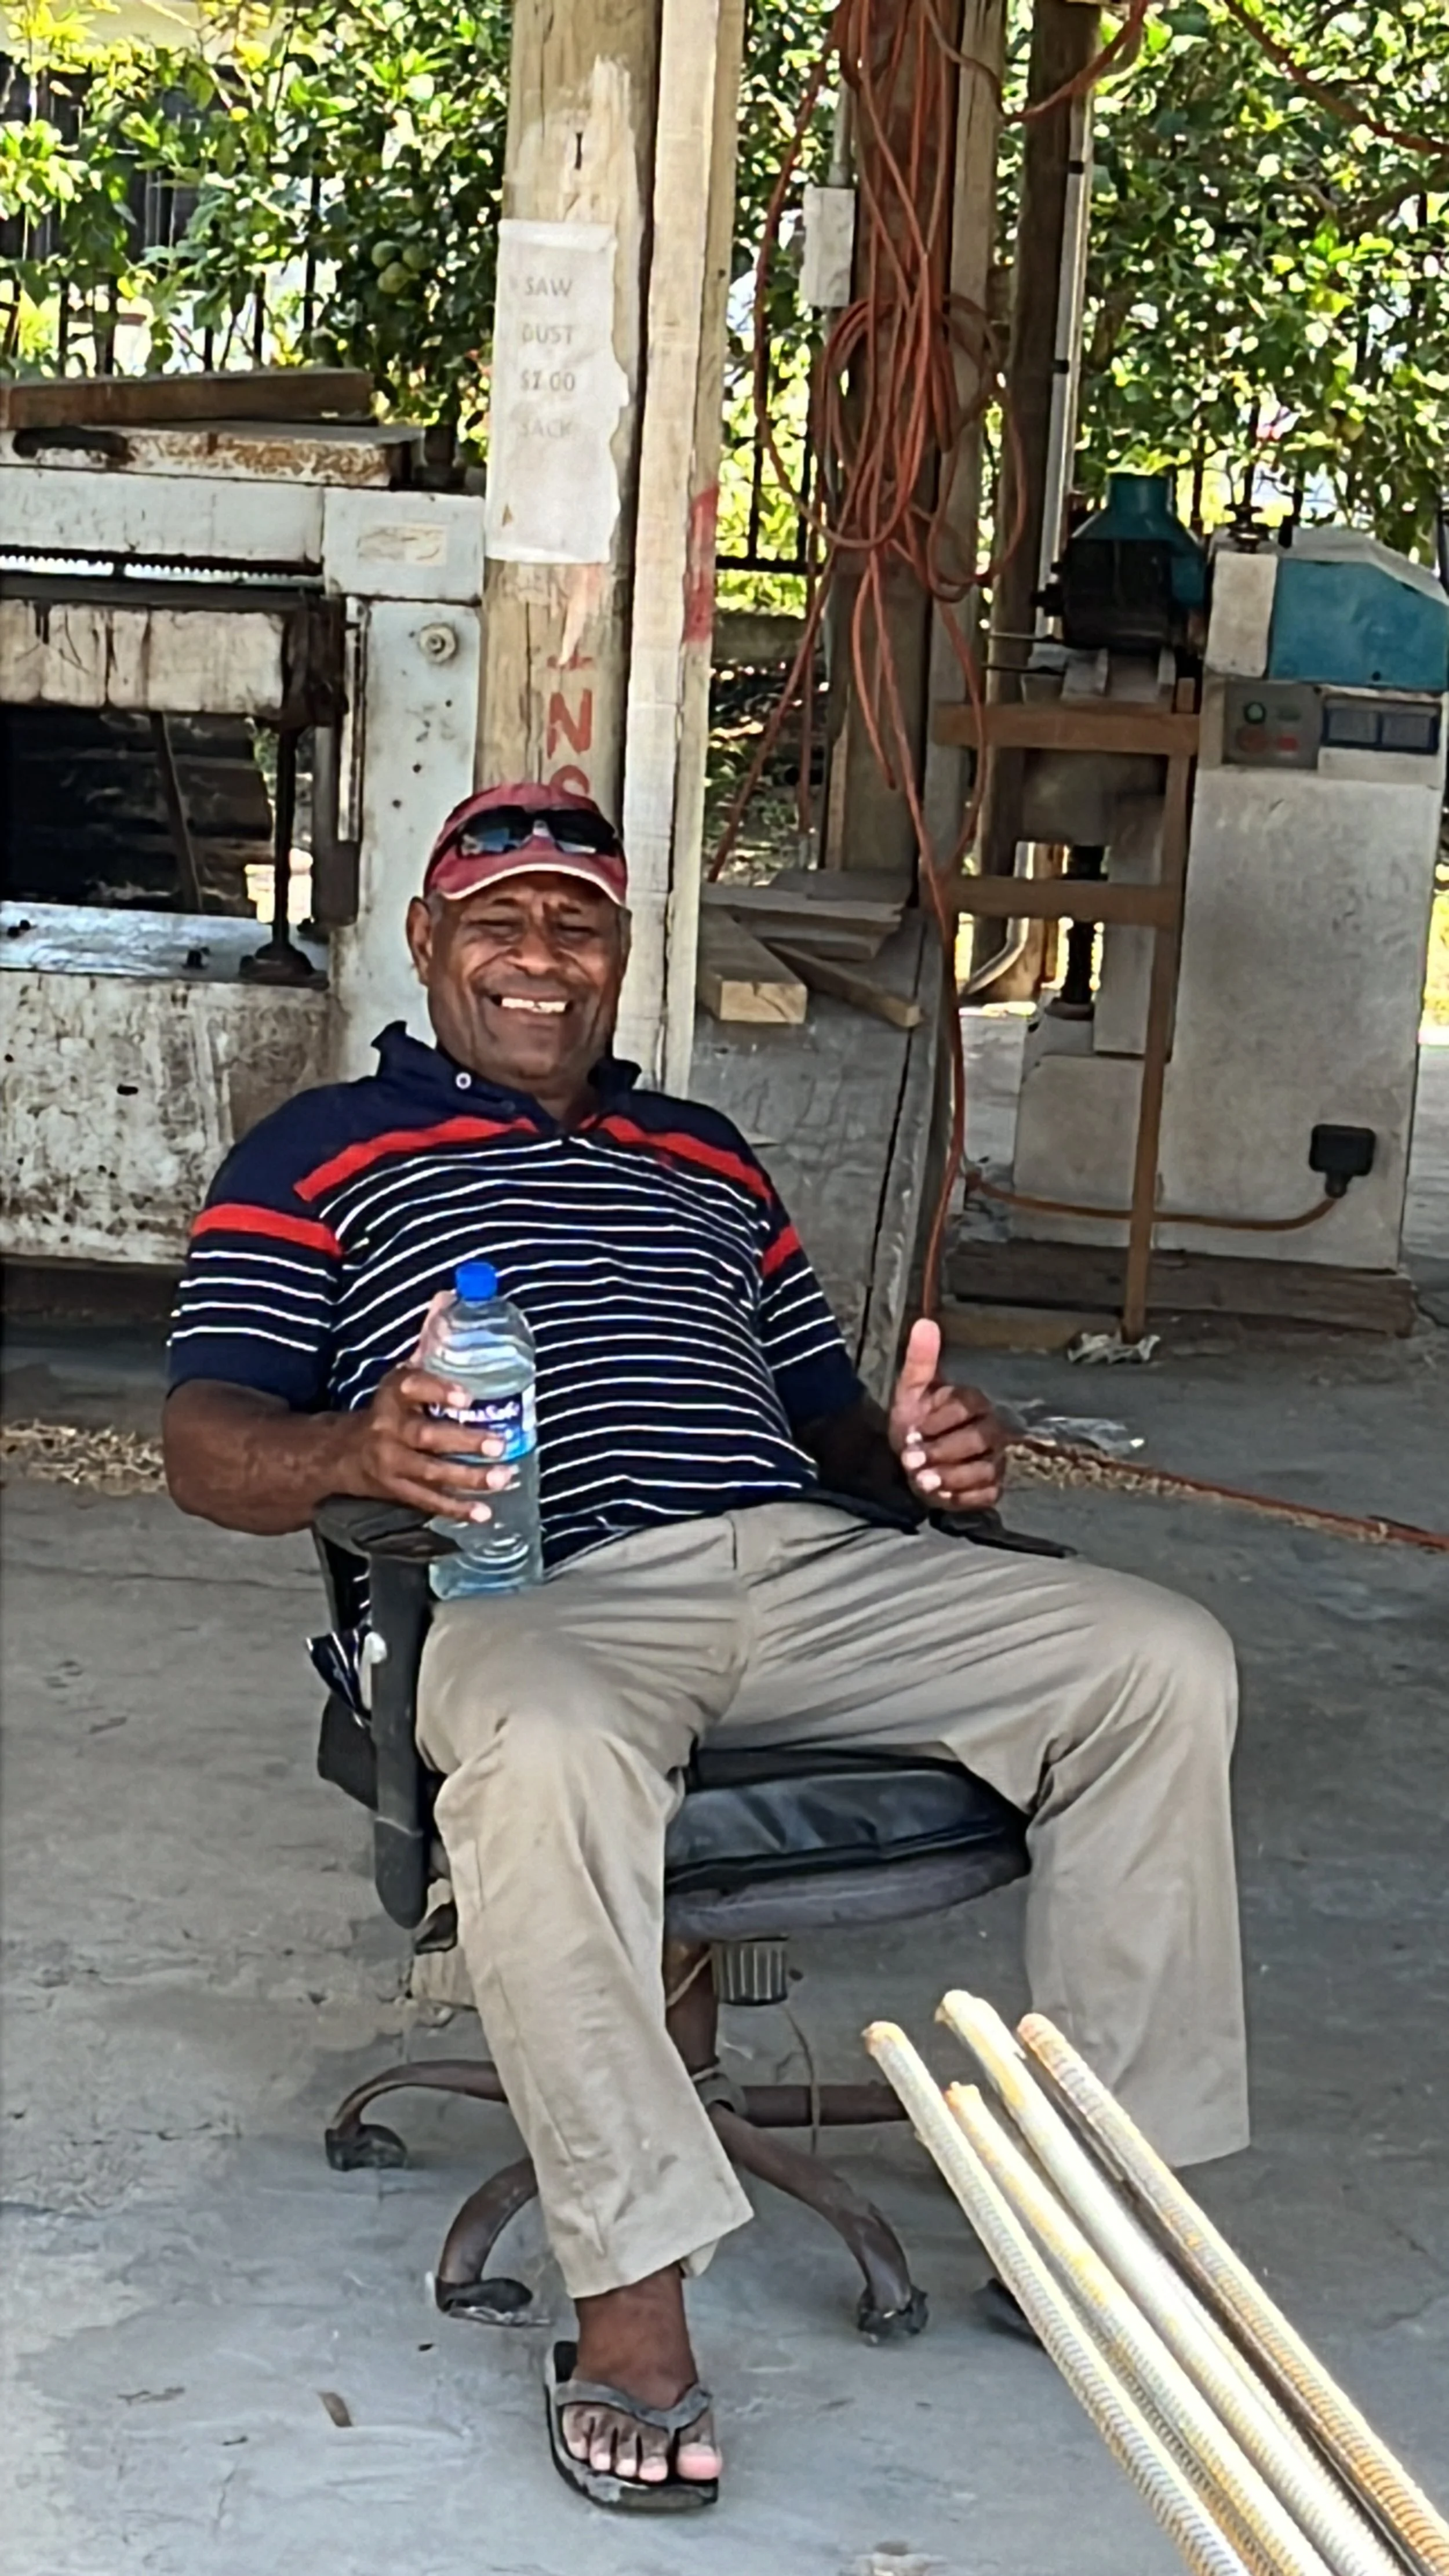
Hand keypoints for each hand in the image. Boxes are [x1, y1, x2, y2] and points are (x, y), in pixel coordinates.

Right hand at [339, 1362, 515, 1521]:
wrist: (341, 1452)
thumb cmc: (384, 1413)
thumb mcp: (396, 1384)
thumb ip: (426, 1367)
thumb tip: (451, 1319)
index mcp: (390, 1396)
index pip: (410, 1386)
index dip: (437, 1390)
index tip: (467, 1397)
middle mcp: (387, 1428)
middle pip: (426, 1435)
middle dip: (464, 1441)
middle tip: (499, 1444)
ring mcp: (391, 1462)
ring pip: (430, 1472)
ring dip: (468, 1476)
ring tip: (501, 1477)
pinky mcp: (395, 1489)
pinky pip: (428, 1500)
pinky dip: (456, 1508)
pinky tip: (483, 1512)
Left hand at [887, 1317, 1005, 1512]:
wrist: (912, 1463)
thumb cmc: (915, 1424)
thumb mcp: (910, 1392)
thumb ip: (919, 1360)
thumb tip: (925, 1323)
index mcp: (973, 1403)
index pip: (965, 1407)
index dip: (938, 1421)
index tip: (911, 1432)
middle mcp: (991, 1431)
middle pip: (979, 1439)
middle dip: (943, 1451)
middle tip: (912, 1462)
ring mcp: (994, 1460)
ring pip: (984, 1469)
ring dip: (951, 1477)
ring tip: (923, 1482)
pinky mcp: (991, 1487)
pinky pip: (987, 1494)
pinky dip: (963, 1497)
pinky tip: (941, 1497)